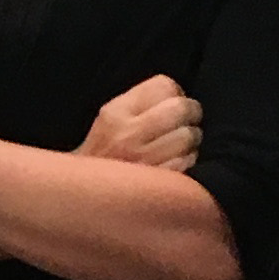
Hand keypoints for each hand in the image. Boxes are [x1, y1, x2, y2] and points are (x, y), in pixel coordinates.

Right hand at [79, 74, 204, 174]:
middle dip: (191, 112)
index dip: (175, 92)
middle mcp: (128, 134)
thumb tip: (175, 92)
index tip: (172, 102)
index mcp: (116, 113)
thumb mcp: (109, 118)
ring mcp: (143, 159)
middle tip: (188, 118)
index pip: (163, 86)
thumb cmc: (103, 152)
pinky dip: (187, 159)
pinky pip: (187, 161)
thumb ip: (138, 101)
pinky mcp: (155, 182)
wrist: (87, 194)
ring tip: (181, 142)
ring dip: (191, 138)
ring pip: (188, 136)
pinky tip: (177, 160)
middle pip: (180, 108)